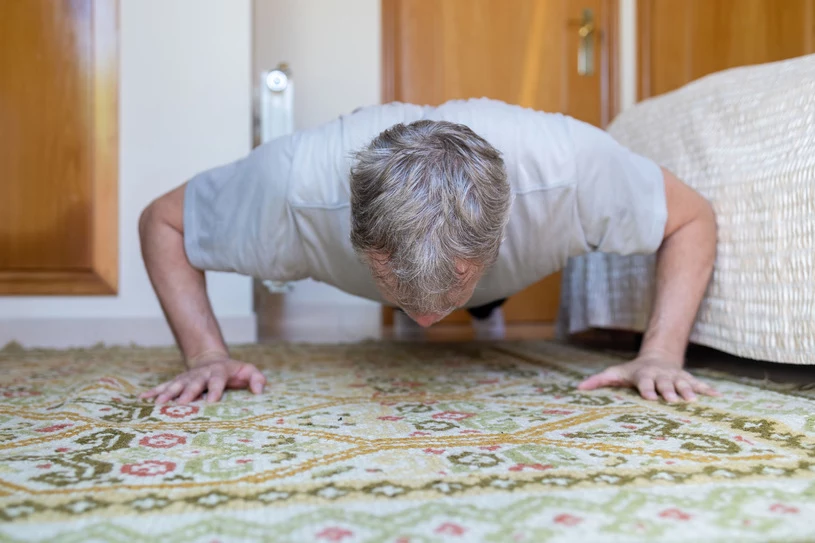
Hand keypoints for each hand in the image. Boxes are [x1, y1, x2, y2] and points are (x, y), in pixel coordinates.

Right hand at [139, 354, 265, 403]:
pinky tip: (142, 399)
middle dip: (188, 392)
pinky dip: (154, 392)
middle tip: (182, 403)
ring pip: (176, 385)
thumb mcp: (248, 371)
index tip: (212, 402)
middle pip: (194, 383)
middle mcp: (201, 374)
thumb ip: (256, 379)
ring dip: (167, 394)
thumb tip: (259, 391)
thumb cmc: (234, 371)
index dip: (215, 390)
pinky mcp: (178, 382)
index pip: (218, 380)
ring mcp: (187, 377)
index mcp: (219, 372)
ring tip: (158, 404)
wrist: (213, 360)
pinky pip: (164, 386)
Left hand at [577, 352, 719, 402]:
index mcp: (644, 376)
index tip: (650, 397)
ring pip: (683, 384)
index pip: (645, 384)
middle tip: (674, 399)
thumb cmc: (632, 372)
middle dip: (669, 391)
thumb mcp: (615, 374)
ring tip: (694, 400)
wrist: (657, 358)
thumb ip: (598, 381)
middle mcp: (661, 376)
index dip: (647, 390)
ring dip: (689, 391)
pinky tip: (718, 397)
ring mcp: (676, 378)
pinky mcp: (687, 379)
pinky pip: (699, 384)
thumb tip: (578, 387)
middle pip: (665, 384)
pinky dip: (708, 389)